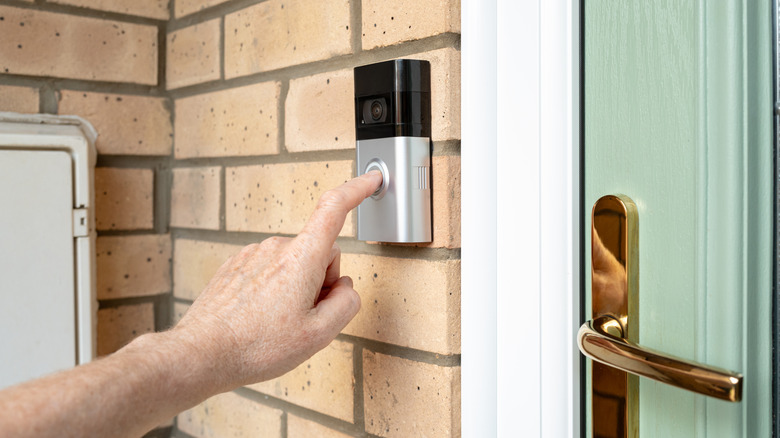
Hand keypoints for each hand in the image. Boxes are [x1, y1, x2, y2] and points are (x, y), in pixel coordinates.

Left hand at [170, 171, 382, 391]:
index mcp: (301, 258)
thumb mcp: (318, 335)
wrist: (202, 353)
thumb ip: (346, 304)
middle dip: (321, 280)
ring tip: (277, 322)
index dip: (357, 190)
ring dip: (296, 287)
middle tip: (304, 316)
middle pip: (319, 252)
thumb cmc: (255, 346)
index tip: (371, 178)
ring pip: (294, 263)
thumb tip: (345, 288)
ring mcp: (253, 254)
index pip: (334, 209)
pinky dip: (274, 290)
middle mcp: (276, 247)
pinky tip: (261, 316)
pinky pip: (270, 270)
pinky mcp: (236, 264)